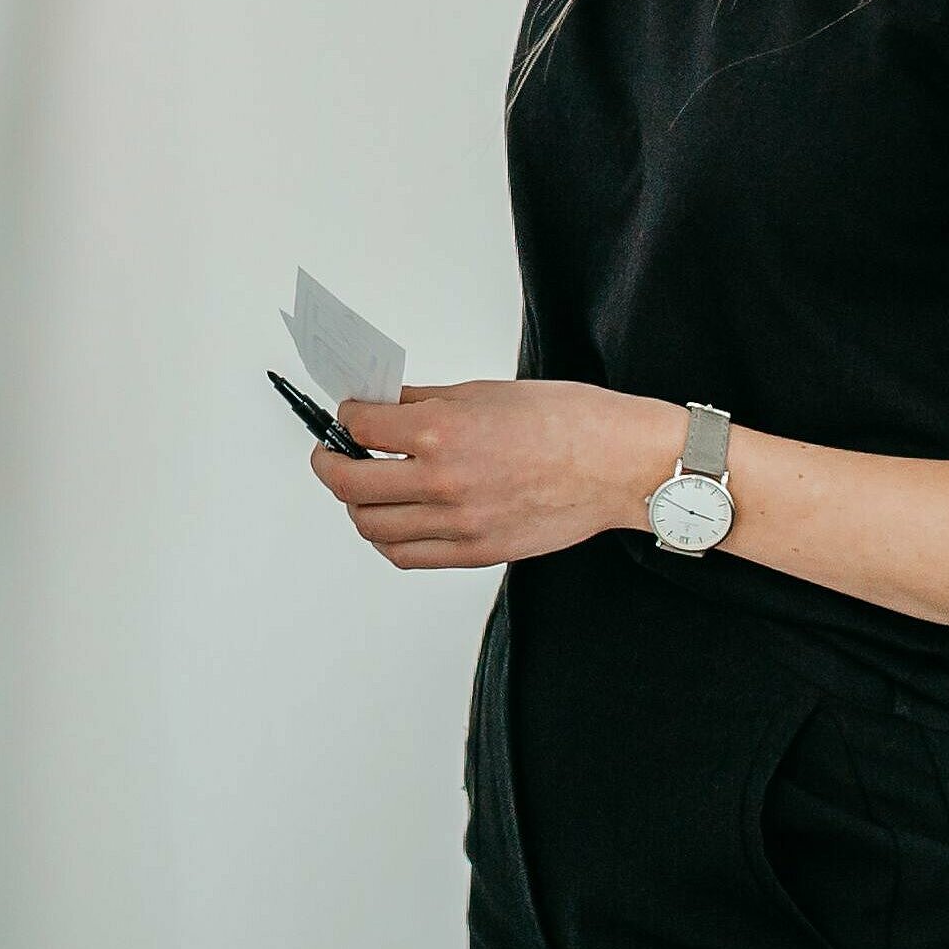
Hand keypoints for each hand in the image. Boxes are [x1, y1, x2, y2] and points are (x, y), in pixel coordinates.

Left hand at [312, 379, 679, 569]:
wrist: (618, 464)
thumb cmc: (567, 422)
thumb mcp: (484, 392)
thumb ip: (425, 403)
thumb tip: (384, 406)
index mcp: (442, 432)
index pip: (361, 429)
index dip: (346, 418)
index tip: (349, 415)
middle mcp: (443, 482)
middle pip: (350, 483)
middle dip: (330, 463)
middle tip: (332, 452)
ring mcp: (458, 524)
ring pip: (371, 526)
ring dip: (355, 504)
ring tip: (361, 487)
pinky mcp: (475, 552)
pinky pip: (406, 555)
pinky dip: (386, 538)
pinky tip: (390, 519)